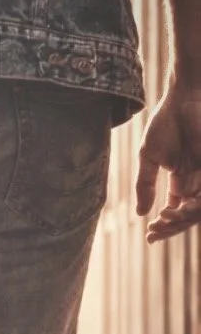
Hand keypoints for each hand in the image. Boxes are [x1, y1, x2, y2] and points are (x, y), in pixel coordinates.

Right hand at [137, 79, 200, 243]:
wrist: (184, 98)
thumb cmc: (166, 123)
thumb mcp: (149, 158)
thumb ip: (145, 185)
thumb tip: (139, 213)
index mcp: (182, 180)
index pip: (176, 210)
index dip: (164, 226)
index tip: (148, 235)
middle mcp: (196, 181)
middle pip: (187, 215)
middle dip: (170, 227)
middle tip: (153, 232)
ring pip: (196, 210)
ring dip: (179, 221)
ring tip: (161, 220)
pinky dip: (189, 208)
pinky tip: (173, 209)